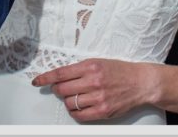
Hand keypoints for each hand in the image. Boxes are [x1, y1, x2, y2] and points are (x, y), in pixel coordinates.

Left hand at [31, 57, 154, 121]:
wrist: (140, 83)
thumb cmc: (119, 71)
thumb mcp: (99, 62)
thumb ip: (80, 69)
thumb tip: (60, 77)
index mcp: (91, 66)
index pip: (61, 73)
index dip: (46, 78)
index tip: (37, 81)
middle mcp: (93, 81)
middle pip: (62, 89)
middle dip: (57, 90)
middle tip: (60, 89)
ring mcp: (98, 97)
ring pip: (69, 102)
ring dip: (67, 100)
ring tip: (75, 96)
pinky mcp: (103, 110)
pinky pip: (80, 115)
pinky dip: (75, 112)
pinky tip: (78, 107)